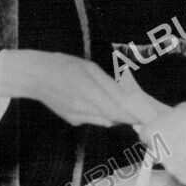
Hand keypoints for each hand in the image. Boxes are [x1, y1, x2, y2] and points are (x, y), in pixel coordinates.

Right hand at [0, 51, 157, 126]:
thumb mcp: (90, 69)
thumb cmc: (65, 66)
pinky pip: (93, 119)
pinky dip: (100, 113)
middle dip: (130, 116)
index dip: (136, 115)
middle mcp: (83, 107)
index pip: (119, 109)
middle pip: (114, 117)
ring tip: (124, 109)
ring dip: (116, 115)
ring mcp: (76, 116)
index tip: (150, 118)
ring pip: (105, 120)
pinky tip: (95, 102)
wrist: (35, 75)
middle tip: (145, 115)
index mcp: (90, 91)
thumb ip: (109, 86)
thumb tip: (125, 104)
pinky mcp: (72, 119)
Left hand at [140, 103, 185, 183]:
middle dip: (167, 145)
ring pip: (172, 162)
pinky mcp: (185, 179)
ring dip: (181, 157)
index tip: (166, 130)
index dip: (156, 131)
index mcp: (154, 131)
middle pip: (158, 149)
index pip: (145, 134)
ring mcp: (171, 168)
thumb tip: (167, 120)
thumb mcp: (185, 108)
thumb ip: (170, 117)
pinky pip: (185, 172)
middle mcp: (159, 152)